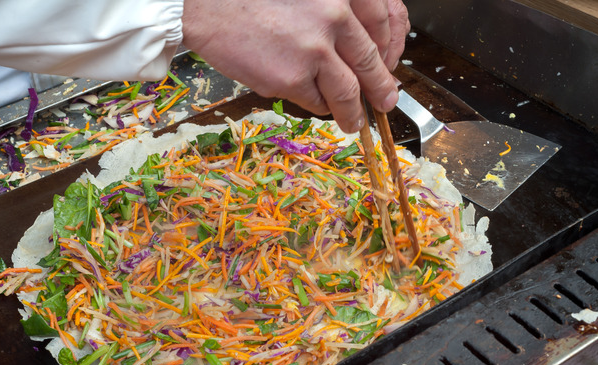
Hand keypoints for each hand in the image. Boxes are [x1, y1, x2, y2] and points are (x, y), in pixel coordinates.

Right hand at [182, 0, 408, 132]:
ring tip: (353, 121)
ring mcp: (315, 50)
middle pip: (370, 63)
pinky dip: (318, 106)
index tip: (388, 67)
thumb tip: (355, 50)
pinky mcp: (292, 78)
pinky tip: (315, 105)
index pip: (381, 26)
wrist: (209, 6)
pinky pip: (316, 102)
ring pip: (347, 91)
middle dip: (380, 89)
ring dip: (353, 112)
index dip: (389, 53)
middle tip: (385, 102)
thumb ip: (331, 15)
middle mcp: (335, 17)